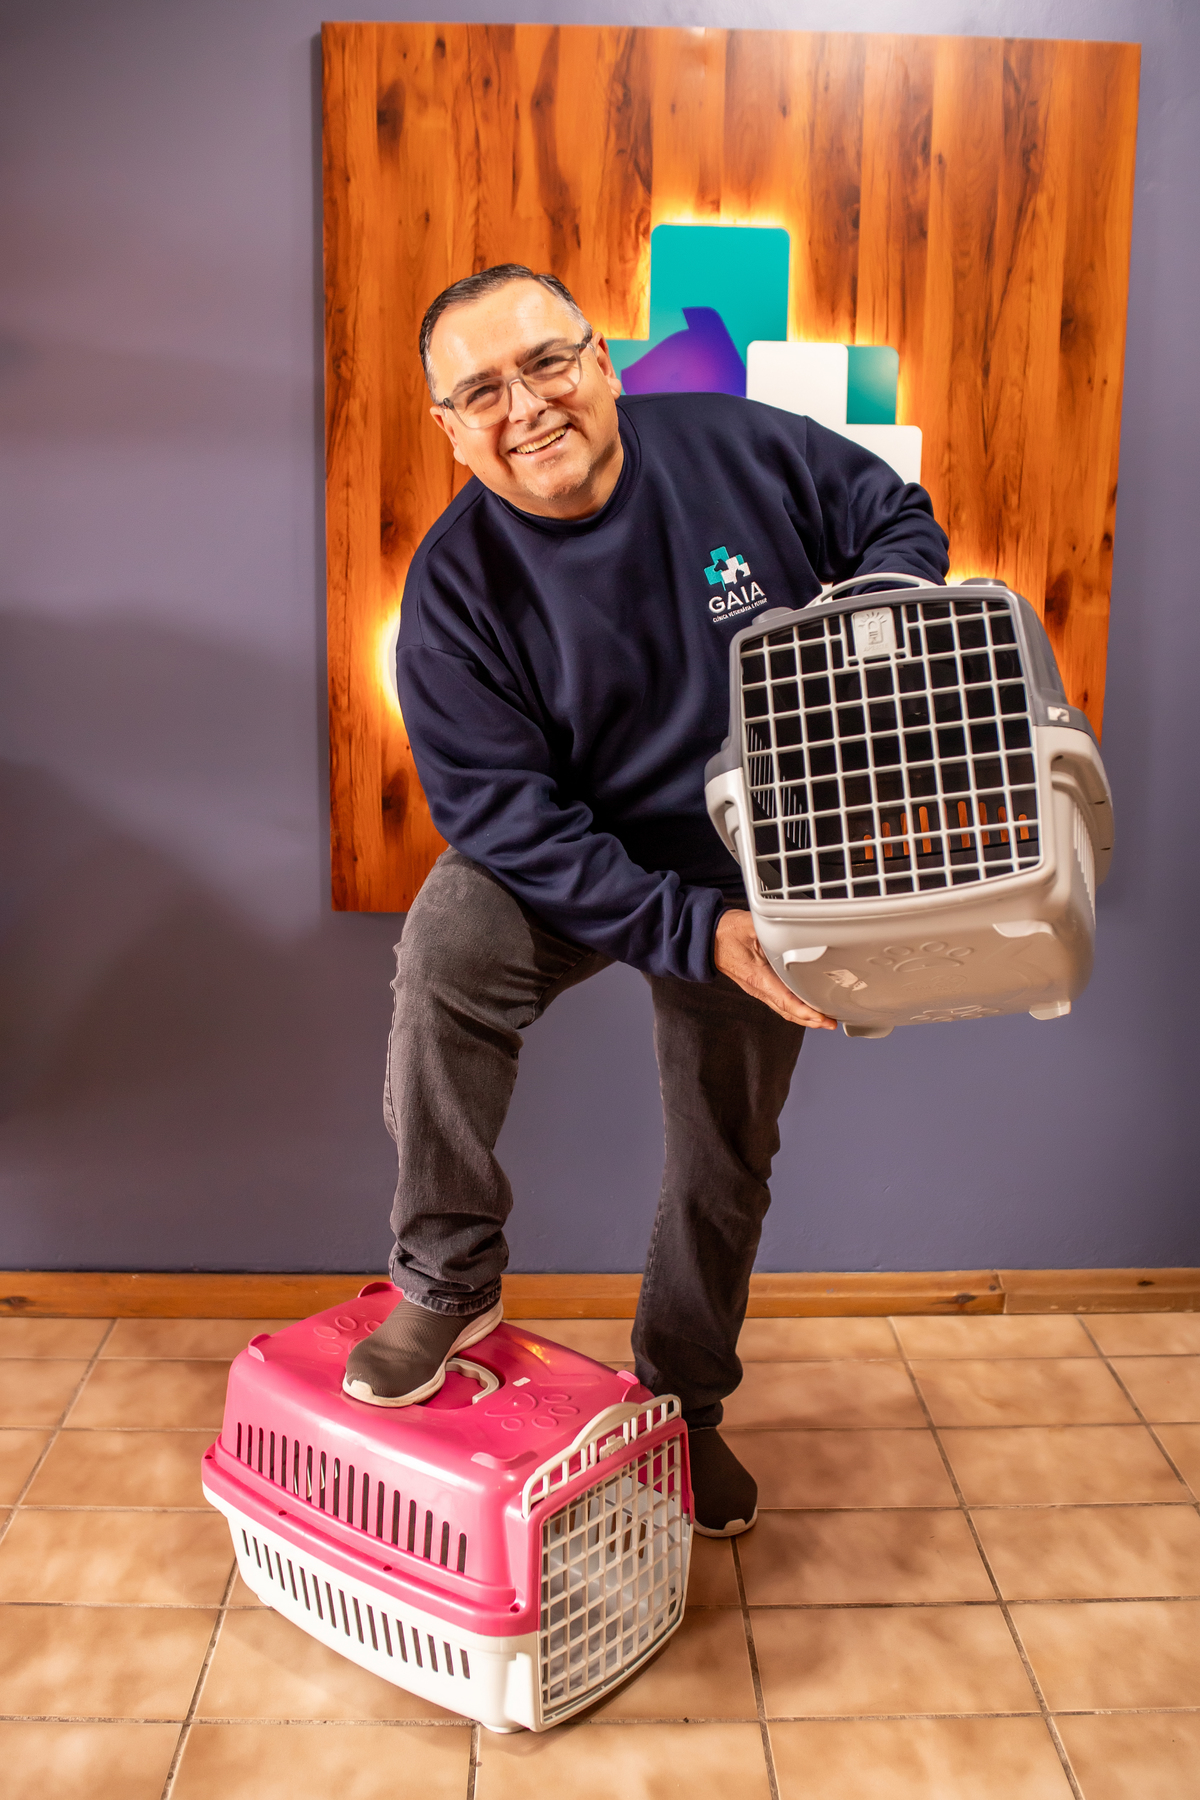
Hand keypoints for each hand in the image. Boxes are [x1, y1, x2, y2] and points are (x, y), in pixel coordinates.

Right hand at [713, 909, 837, 1029]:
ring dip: (804, 1017)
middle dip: (810, 1020)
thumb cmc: (726, 933)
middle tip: (830, 1023)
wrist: (709, 938)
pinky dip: (795, 1009)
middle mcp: (758, 988)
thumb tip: (790, 928)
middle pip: (788, 1012)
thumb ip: (771, 929)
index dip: (805, 1012)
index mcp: (758, 977)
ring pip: (784, 1010)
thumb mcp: (749, 926)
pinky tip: (805, 1007)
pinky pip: (779, 1002)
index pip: (785, 1001)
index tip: (821, 1017)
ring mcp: (758, 989)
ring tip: (823, 1020)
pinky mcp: (759, 985)